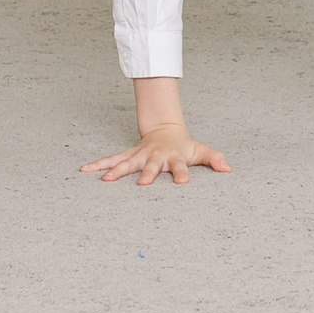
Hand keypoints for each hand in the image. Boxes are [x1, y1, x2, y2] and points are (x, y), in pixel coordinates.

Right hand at [80, 122, 231, 186]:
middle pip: (151, 165)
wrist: (165, 129)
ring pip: (127, 162)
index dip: (182, 173)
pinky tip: (85, 170)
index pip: (180, 166)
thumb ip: (214, 159)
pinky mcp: (129, 156)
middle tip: (142, 183)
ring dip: (116, 170)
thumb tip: (229, 169)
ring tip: (105, 179)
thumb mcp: (201, 151)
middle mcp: (155, 156)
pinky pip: (112, 160)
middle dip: (147, 173)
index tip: (183, 182)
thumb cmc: (184, 145)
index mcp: (174, 157)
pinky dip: (100, 164)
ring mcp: (140, 155)